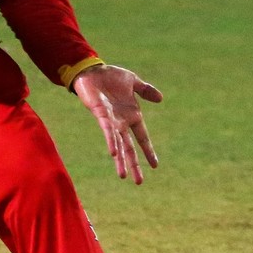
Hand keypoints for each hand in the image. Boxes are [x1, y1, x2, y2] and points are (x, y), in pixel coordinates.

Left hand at [72, 64, 161, 184]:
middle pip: (129, 148)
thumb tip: (161, 98)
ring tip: (123, 176)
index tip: (155, 165)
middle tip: (138, 182)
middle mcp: (121, 122)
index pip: (142, 137)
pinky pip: (107, 130)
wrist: (91, 70)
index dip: (148, 150)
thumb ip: (146, 90)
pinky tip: (113, 153)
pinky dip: (111, 141)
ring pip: (118, 144)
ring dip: (120, 160)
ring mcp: (110, 120)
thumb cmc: (110, 76)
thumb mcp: (133, 82)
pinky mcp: (100, 114)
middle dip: (134, 164)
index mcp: (131, 115)